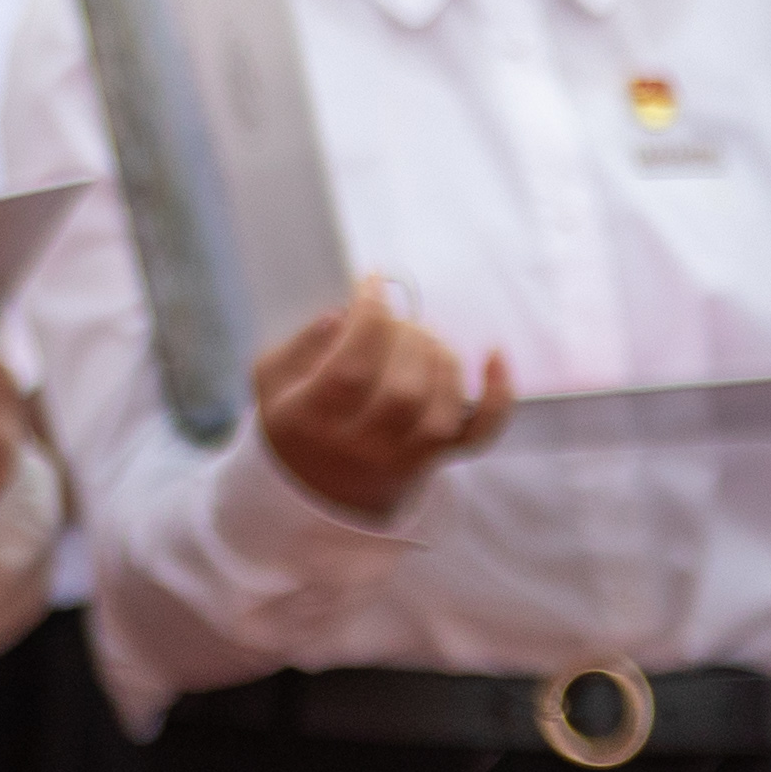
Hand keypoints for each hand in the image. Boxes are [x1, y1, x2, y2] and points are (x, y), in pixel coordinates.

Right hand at [249, 279, 511, 521]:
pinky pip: (479, 433)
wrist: (320, 488)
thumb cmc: (295, 416)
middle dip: (406, 337)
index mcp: (313, 420)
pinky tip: (494, 356)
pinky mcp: (437, 459)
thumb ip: (298, 345)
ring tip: (422, 337)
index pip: (350, 371)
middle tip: (396, 318)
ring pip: (441, 413)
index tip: (371, 283)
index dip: (368, 320)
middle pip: (403, 392)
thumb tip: (339, 317)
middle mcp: (361, 446)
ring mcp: (403, 459)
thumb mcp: (272, 378)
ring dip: (441, 359)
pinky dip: (498, 396)